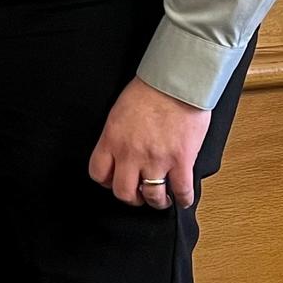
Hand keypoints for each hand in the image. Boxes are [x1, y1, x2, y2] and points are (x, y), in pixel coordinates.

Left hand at [88, 77, 211, 209]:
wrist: (177, 81)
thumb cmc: (150, 89)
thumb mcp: (120, 111)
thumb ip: (118, 134)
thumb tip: (122, 150)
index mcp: (112, 139)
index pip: (98, 173)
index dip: (107, 182)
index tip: (115, 181)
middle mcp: (131, 153)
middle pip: (123, 192)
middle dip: (132, 198)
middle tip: (139, 195)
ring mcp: (156, 159)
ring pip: (152, 196)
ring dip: (157, 201)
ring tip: (163, 198)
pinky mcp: (181, 160)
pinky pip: (181, 191)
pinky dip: (183, 199)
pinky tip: (183, 197)